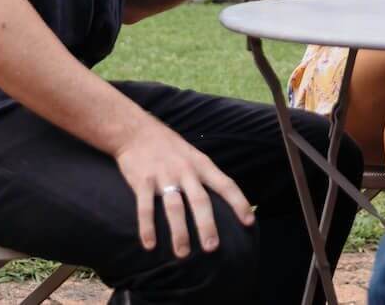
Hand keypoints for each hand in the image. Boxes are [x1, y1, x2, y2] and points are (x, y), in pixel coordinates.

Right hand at [112, 120, 254, 258]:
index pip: (225, 184)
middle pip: (200, 200)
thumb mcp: (193, 155)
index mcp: (201, 164)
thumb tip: (223, 201)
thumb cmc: (168, 147)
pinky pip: (145, 207)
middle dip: (207, 225)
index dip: (238, 203)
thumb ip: (205, 175)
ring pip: (174, 207)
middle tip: (212, 248)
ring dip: (179, 232)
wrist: (135, 130)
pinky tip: (149, 245)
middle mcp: (185, 170)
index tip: (249, 222)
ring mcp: (163, 175)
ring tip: (183, 253)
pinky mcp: (142, 180)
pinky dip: (147, 227)